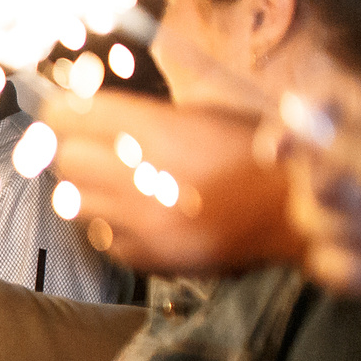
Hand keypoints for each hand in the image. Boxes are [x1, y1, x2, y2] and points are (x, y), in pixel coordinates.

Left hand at [37, 87, 299, 275]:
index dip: (61, 113)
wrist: (299, 210)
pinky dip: (112, 226)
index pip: (66, 115)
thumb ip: (144, 113)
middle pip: (64, 159)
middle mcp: (141, 176)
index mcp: (156, 130)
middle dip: (74, 150)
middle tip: (94, 149)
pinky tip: (141, 214)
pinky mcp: (148, 255)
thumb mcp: (207, 112)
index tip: (65, 114)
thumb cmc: (257, 152)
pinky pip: (102, 238)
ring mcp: (141, 221)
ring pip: (73, 202)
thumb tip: (86, 105)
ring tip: (118, 184)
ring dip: (89, 190)